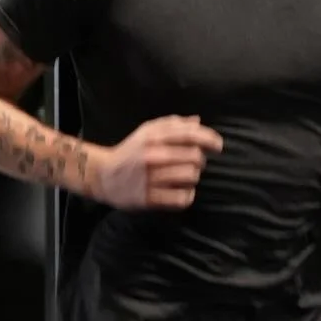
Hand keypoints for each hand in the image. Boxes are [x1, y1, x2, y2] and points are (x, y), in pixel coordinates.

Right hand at [92, 116, 223, 210]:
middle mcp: (152, 156)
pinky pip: (181, 198)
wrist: (103, 176)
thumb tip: (197, 121)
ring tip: (186, 177)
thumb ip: (172, 124)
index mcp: (152, 137)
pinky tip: (182, 192)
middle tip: (194, 163)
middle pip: (194, 157)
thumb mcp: (146, 132)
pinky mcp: (149, 199)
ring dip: (193, 177)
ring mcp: (150, 178)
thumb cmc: (130, 152)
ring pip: (190, 177)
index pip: (189, 135)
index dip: (209, 139)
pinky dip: (187, 195)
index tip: (218, 146)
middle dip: (200, 161)